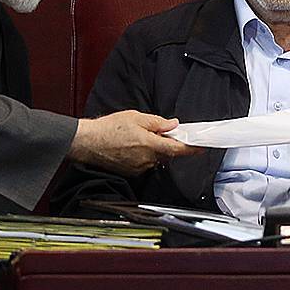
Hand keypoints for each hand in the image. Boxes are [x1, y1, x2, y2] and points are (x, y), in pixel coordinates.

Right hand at [71, 111, 197, 175]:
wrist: (88, 142)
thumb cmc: (109, 128)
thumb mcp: (136, 117)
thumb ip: (157, 122)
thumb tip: (173, 125)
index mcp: (150, 145)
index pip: (177, 150)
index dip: (191, 149)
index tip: (201, 148)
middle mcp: (146, 160)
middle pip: (166, 154)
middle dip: (166, 144)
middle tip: (156, 132)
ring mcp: (139, 168)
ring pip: (155, 158)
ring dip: (153, 149)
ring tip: (136, 137)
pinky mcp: (131, 172)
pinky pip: (144, 163)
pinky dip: (143, 155)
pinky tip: (130, 145)